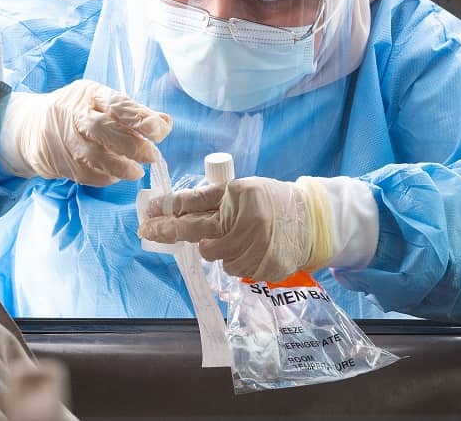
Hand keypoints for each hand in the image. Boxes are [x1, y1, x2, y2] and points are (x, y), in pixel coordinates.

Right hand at [0, 80, 171, 186]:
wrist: (31, 126)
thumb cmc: (79, 112)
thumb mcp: (103, 101)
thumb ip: (135, 112)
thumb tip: (165, 123)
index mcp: (91, 94)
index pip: (118, 104)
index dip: (141, 118)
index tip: (161, 130)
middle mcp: (76, 114)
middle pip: (103, 129)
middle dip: (132, 144)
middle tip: (152, 156)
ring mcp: (66, 139)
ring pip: (94, 156)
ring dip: (120, 167)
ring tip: (137, 172)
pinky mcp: (61, 162)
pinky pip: (86, 174)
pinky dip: (105, 177)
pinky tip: (116, 175)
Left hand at [138, 175, 379, 280]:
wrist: (312, 221)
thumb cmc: (271, 202)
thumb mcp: (243, 190)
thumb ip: (212, 200)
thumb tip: (171, 209)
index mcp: (238, 195)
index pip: (194, 204)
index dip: (167, 211)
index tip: (148, 216)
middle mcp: (245, 221)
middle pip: (196, 233)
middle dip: (168, 231)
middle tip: (148, 232)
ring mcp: (255, 247)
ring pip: (215, 257)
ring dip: (218, 249)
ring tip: (238, 237)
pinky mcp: (263, 267)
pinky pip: (235, 270)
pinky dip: (238, 261)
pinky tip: (252, 249)